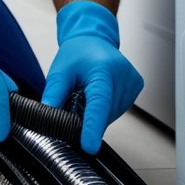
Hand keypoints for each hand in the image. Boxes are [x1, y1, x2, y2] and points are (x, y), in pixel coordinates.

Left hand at [42, 0, 143, 153]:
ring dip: (96, 112)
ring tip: (89, 91)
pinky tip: (99, 93)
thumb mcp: (59, 71)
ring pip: (110, 115)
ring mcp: (132, 83)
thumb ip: (53, 94)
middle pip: (103, 114)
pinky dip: (105, 108)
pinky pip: (116, 110)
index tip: (89, 146)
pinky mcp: (136, 87)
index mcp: (103, 70)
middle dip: (86, 116)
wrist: (94, 39)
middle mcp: (123, 76)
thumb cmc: (78, 52)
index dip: (92, 127)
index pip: (98, 103)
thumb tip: (48, 116)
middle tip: (76, 98)